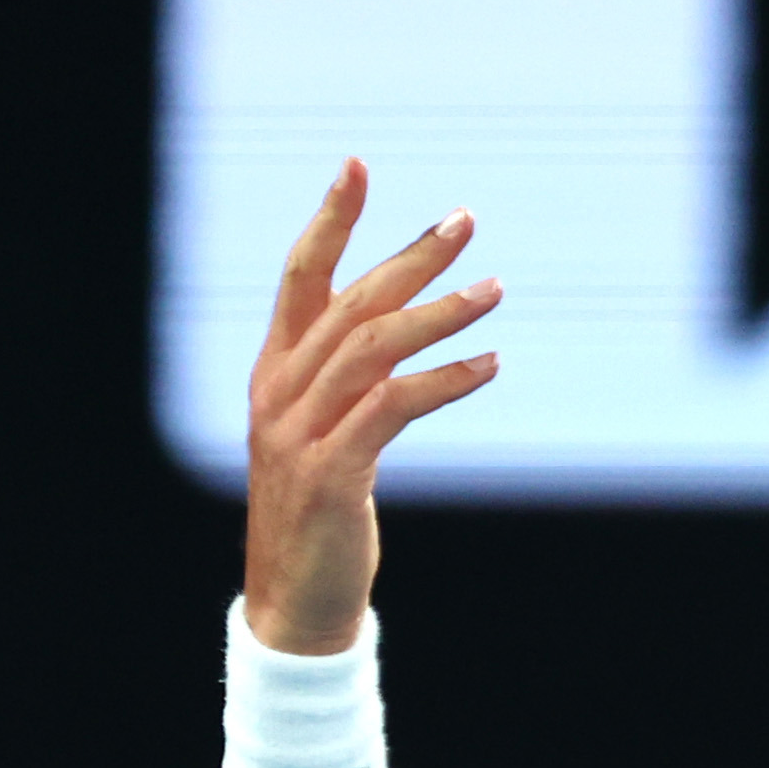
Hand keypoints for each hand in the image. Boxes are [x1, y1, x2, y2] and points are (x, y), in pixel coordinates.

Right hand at [242, 159, 503, 654]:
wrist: (296, 602)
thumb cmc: (320, 517)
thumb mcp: (323, 437)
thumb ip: (345, 384)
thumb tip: (395, 330)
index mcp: (274, 375)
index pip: (299, 279)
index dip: (329, 220)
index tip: (357, 165)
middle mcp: (280, 394)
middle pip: (349, 303)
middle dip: (409, 257)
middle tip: (465, 220)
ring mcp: (299, 433)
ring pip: (373, 349)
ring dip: (439, 315)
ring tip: (494, 290)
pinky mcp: (331, 474)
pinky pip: (393, 409)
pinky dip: (444, 382)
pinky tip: (488, 366)